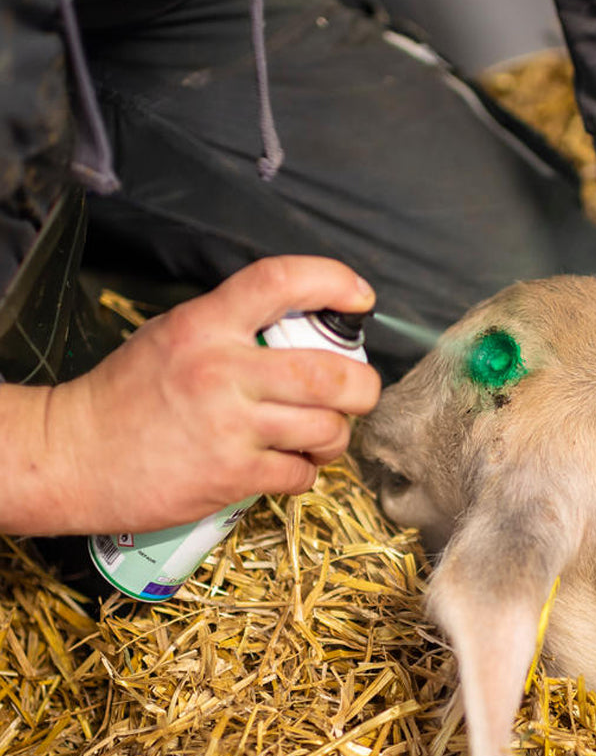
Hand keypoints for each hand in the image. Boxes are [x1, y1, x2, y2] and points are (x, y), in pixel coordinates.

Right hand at [2, 256, 380, 535]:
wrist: (72, 456)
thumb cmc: (125, 394)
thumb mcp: (174, 334)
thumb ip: (233, 326)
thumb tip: (301, 328)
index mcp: (206, 324)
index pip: (281, 280)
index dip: (334, 281)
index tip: (361, 298)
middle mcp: (222, 370)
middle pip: (332, 374)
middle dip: (363, 386)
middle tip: (361, 391)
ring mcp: (229, 426)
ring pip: (326, 428)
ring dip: (336, 435)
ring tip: (320, 434)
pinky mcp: (230, 475)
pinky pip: (300, 473)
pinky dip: (305, 471)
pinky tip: (287, 464)